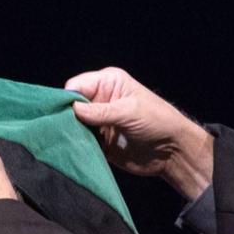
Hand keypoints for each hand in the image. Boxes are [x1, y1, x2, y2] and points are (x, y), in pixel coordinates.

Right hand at [64, 67, 213, 196]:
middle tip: (60, 130)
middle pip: (70, 105)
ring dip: (69, 133)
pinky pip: (80, 141)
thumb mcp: (129, 112)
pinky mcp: (99, 140)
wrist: (172, 151)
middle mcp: (100, 99)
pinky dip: (75, 145)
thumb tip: (72, 109)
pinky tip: (72, 150)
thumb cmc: (158, 121)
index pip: (76, 85)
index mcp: (108, 83)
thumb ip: (100, 111)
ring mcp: (98, 121)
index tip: (62, 114)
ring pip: (72, 124)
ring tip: (65, 142)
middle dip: (65, 116)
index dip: (67, 98)